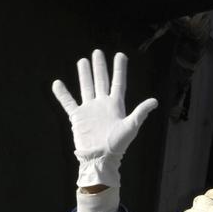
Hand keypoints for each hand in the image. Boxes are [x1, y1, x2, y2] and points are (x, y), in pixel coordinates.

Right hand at [52, 49, 156, 188]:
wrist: (100, 159)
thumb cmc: (117, 146)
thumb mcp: (131, 127)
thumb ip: (140, 113)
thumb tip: (155, 101)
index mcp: (115, 105)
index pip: (118, 82)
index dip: (119, 69)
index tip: (120, 55)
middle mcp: (102, 105)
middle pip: (100, 81)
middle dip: (99, 66)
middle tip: (97, 52)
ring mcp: (89, 110)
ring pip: (86, 87)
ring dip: (84, 74)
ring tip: (82, 61)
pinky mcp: (77, 118)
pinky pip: (68, 103)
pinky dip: (62, 94)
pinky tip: (57, 84)